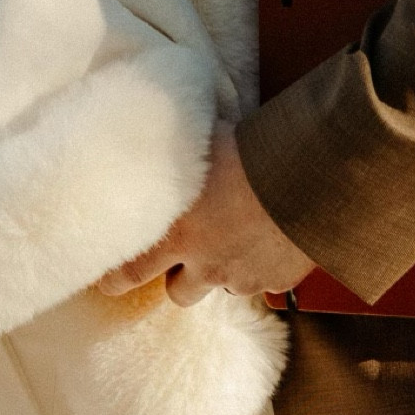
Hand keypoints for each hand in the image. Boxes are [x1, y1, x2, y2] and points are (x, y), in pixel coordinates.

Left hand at [97, 125, 315, 307]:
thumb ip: (176, 151)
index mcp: (177, 233)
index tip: (107, 281)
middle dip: (178, 277)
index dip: (115, 279)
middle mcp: (206, 264)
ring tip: (235, 235)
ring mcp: (244, 276)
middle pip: (178, 293)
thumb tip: (156, 122)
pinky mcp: (278, 279)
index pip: (130, 271)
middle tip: (185, 252)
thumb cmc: (248, 152)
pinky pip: (265, 280)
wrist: (307, 177)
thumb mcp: (198, 144)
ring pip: (223, 286)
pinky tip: (271, 235)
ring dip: (223, 268)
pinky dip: (263, 264)